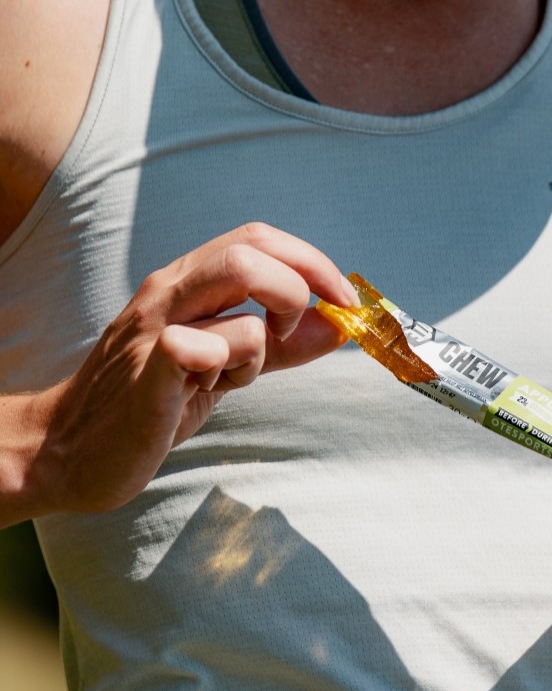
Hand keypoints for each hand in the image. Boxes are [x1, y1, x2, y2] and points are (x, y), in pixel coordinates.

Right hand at [27, 222, 355, 515]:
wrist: (67, 451)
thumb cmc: (150, 404)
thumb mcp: (225, 367)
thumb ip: (280, 345)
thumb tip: (339, 326)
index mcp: (188, 281)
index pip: (261, 238)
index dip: (313, 262)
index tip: (345, 301)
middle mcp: (170, 291)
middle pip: (254, 248)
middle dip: (305, 285)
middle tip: (306, 331)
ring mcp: (156, 327)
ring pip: (241, 288)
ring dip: (263, 338)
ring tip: (236, 375)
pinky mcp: (149, 372)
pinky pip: (204, 344)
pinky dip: (229, 363)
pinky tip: (209, 388)